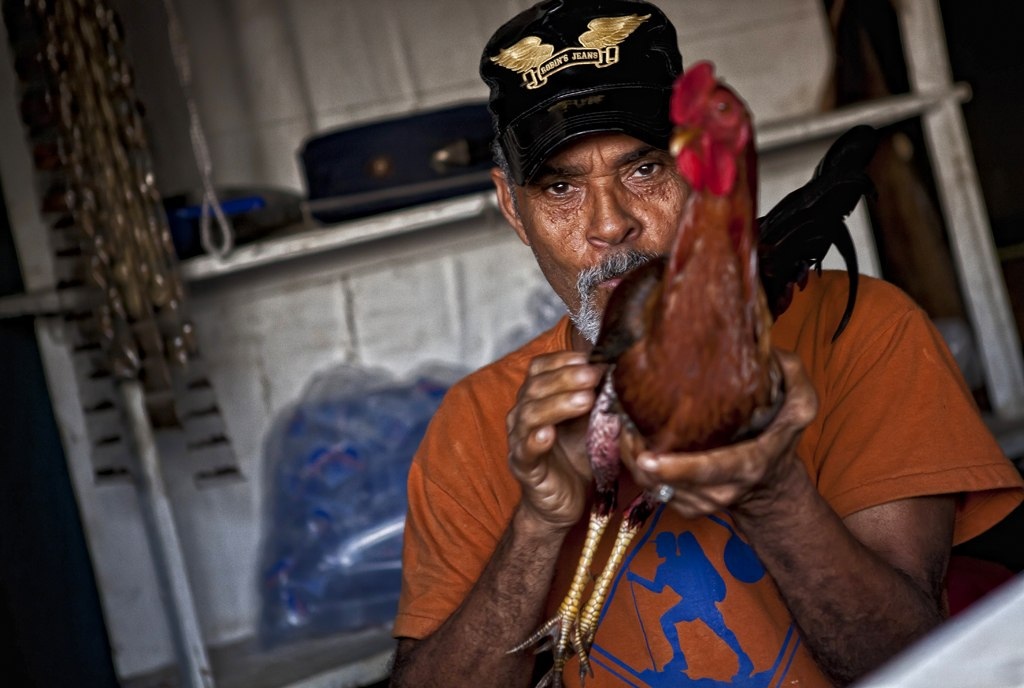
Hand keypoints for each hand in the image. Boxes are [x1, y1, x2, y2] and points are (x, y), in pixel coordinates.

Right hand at [506, 352, 603, 530]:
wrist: (561, 501)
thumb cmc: (574, 457)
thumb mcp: (590, 423)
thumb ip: (598, 400)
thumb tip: (623, 374)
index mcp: (536, 398)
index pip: (540, 368)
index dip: (563, 360)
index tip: (590, 358)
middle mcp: (523, 414)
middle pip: (536, 387)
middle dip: (566, 378)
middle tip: (593, 375)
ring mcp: (520, 439)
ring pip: (530, 414)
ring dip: (558, 404)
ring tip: (585, 400)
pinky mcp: (523, 466)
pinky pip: (525, 449)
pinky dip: (535, 440)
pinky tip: (549, 434)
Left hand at [626, 349, 818, 518]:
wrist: (771, 484)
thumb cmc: (780, 437)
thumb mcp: (800, 404)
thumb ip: (790, 375)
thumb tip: (764, 348)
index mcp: (749, 463)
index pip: (712, 470)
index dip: (680, 468)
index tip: (650, 459)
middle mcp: (723, 489)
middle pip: (671, 482)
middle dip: (639, 460)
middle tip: (623, 428)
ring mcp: (702, 501)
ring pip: (654, 487)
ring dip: (632, 459)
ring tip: (622, 425)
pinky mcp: (685, 505)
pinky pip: (651, 490)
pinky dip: (634, 466)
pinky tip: (629, 438)